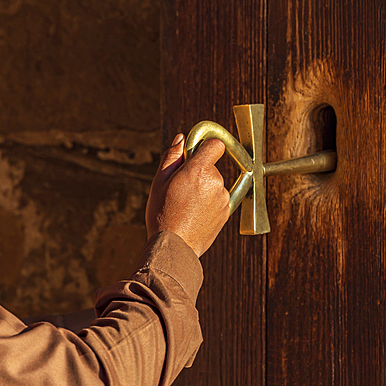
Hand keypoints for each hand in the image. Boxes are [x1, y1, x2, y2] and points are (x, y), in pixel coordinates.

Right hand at [145, 134, 230, 256]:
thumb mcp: (159, 182)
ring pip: (214, 185)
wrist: (174, 246)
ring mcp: (223, 198)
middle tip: (179, 189)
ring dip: (203, 190)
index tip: (197, 152)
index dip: (206, 146)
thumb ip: (172, 157)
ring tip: (185, 205)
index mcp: (198, 170)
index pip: (215, 144)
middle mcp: (215, 182)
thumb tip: (181, 139)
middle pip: (211, 167)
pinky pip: (218, 200)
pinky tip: (193, 214)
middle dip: (197, 173)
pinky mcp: (226, 212)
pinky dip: (208, 204)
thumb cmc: (162, 214)